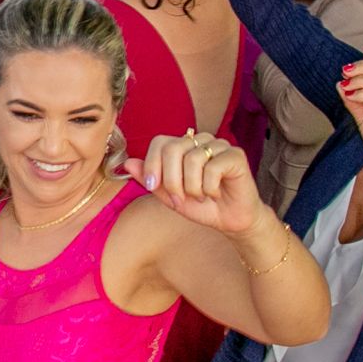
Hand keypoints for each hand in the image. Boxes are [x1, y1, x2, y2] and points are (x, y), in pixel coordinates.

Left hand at [124, 131, 267, 236]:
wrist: (231, 221)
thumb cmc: (201, 206)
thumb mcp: (169, 196)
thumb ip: (150, 179)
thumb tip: (127, 163)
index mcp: (183, 146)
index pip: (159, 142)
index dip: (152, 165)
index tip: (152, 187)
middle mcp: (200, 140)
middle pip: (173, 148)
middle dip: (171, 181)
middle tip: (179, 199)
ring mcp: (219, 145)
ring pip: (192, 160)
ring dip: (192, 188)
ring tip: (201, 197)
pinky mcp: (236, 155)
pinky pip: (212, 168)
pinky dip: (209, 188)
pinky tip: (216, 193)